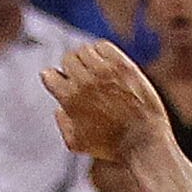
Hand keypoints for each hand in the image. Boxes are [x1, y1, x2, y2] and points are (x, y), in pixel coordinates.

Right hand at [42, 37, 171, 163]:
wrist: (142, 142)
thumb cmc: (110, 146)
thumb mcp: (76, 143)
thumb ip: (63, 123)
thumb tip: (59, 108)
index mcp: (70, 98)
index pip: (49, 74)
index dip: (54, 79)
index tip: (62, 83)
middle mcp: (85, 81)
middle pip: (68, 59)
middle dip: (71, 68)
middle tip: (81, 77)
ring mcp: (105, 71)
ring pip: (84, 50)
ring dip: (86, 58)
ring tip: (94, 70)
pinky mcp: (123, 66)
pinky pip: (104, 46)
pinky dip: (101, 52)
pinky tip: (106, 64)